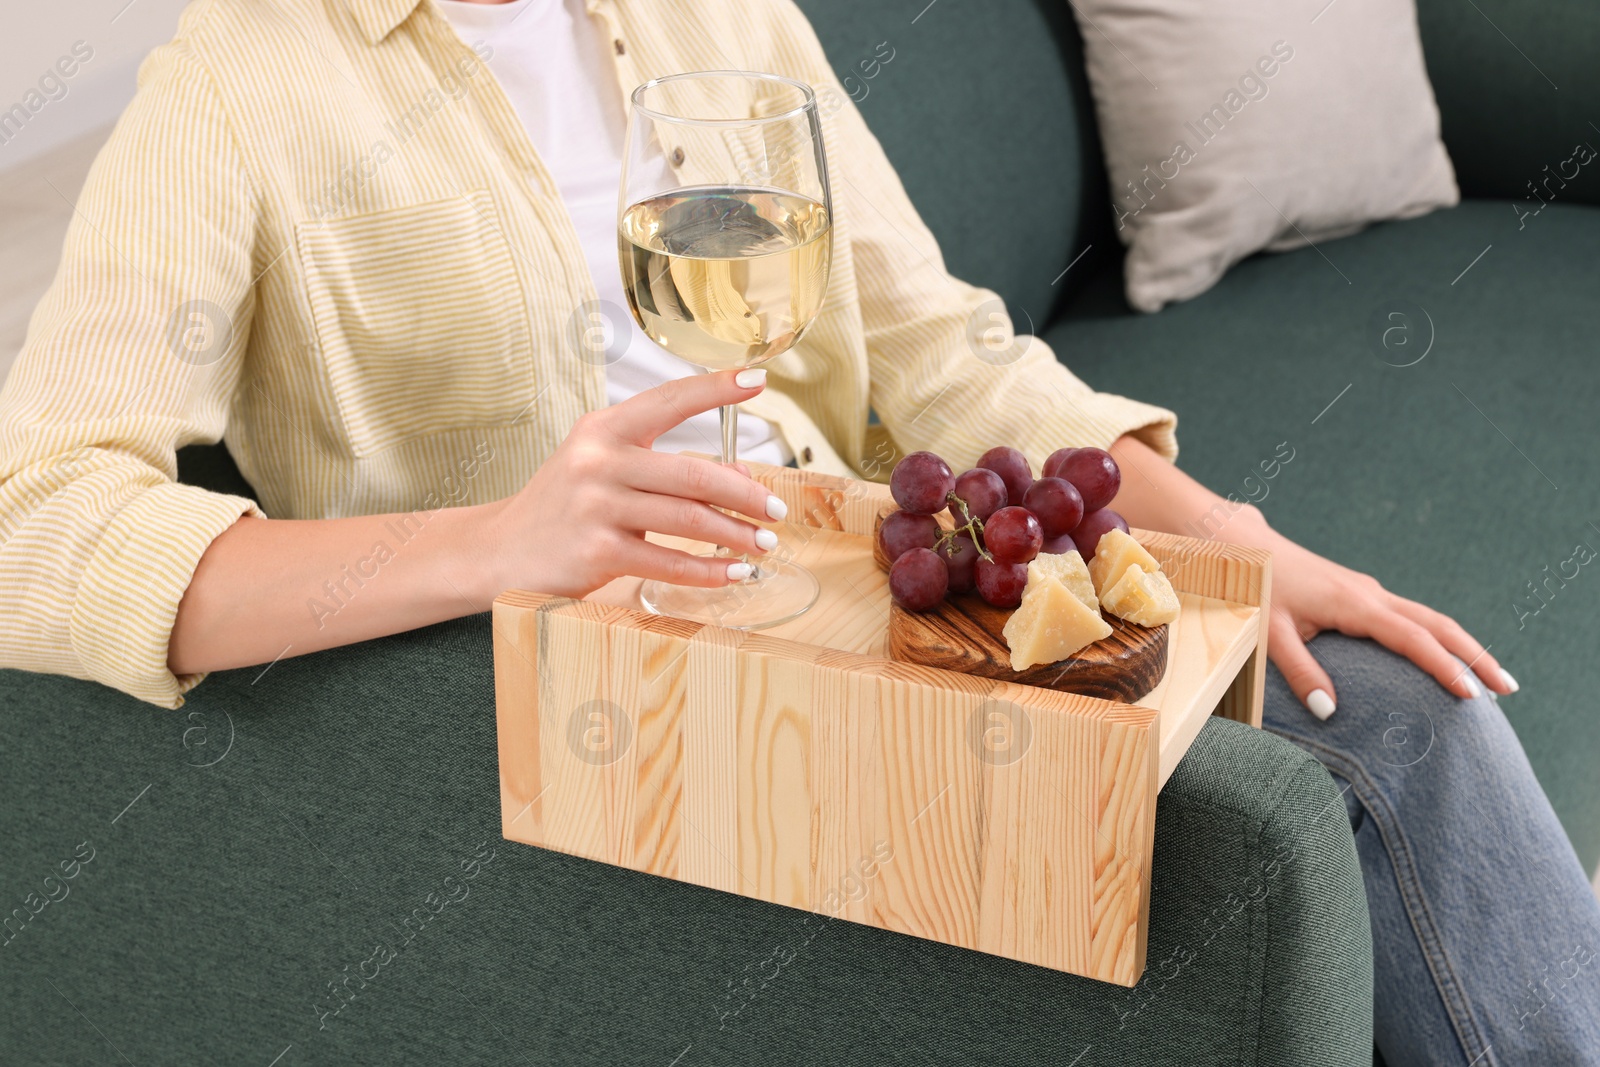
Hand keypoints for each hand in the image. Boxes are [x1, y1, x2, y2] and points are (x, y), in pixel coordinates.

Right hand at [483, 369, 784, 597]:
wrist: (499, 551)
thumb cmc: (563, 508)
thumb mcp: (604, 471)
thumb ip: (663, 468)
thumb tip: (739, 475)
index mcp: (603, 429)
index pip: (669, 400)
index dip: (716, 388)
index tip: (757, 379)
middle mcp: (599, 460)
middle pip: (693, 473)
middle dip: (745, 494)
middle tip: (776, 510)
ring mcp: (596, 506)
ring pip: (687, 519)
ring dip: (735, 534)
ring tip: (764, 543)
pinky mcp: (596, 551)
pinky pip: (668, 561)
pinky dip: (708, 570)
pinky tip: (732, 572)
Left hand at [1226, 512, 1515, 717]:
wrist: (1243, 547)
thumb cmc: (1255, 588)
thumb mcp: (1270, 633)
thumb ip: (1299, 671)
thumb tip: (1329, 711)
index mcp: (1355, 604)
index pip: (1413, 639)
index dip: (1444, 667)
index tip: (1472, 696)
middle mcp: (1371, 595)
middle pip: (1438, 625)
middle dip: (1475, 655)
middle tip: (1508, 689)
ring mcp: (1369, 592)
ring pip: (1428, 618)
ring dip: (1462, 646)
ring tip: (1490, 680)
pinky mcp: (1361, 594)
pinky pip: (1411, 617)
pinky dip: (1437, 638)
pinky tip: (1443, 659)